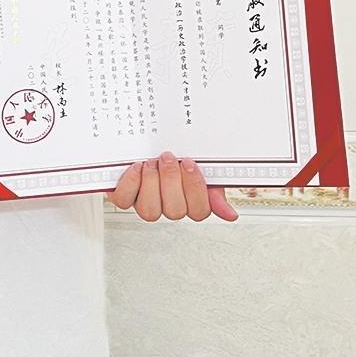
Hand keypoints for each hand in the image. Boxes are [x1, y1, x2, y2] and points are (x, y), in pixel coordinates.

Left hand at [105, 150, 238, 223]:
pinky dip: (131, 183)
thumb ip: (215, 190)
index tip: (191, 164)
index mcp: (190, 202)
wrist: (150, 140)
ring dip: (152, 183)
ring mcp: (146, 204)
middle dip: (171, 181)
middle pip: (175, 211)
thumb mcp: (202, 168)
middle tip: (169, 158)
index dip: (195, 189)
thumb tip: (231, 215)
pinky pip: (124, 200)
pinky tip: (137, 167)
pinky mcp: (125, 196)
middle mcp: (168, 206)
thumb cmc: (179, 157)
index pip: (199, 211)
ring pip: (150, 211)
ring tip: (152, 163)